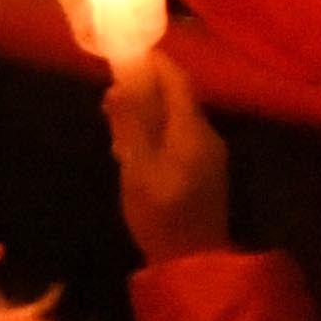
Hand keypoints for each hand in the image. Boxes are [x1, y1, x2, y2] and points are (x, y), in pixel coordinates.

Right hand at [107, 46, 230, 263]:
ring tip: (115, 120)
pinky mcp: (205, 171)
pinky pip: (180, 138)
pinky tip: (132, 147)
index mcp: (193, 130)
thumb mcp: (137, 169)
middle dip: (145, 88)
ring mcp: (209, 154)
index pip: (177, 80)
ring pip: (177, 119)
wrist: (193, 263)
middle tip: (111, 93)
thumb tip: (122, 83)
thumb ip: (131, 124)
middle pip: (178, 98)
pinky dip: (156, 132)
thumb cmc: (161, 215)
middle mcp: (207, 135)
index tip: (125, 56)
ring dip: (148, 112)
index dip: (153, 63)